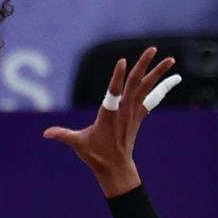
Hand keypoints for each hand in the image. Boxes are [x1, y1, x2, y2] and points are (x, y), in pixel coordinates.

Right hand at [43, 47, 176, 196]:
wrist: (116, 168)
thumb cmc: (95, 155)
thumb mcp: (78, 144)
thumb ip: (62, 135)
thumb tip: (45, 133)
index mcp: (109, 115)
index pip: (114, 93)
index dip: (117, 77)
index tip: (122, 61)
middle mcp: (124, 112)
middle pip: (136, 84)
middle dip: (144, 66)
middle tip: (152, 49)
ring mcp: (133, 113)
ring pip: (147, 88)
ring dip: (159, 73)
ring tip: (170, 59)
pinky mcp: (138, 117)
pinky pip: (152, 99)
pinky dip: (161, 88)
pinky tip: (171, 79)